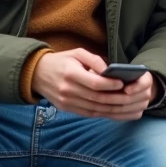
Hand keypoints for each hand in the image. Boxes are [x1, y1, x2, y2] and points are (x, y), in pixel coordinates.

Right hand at [30, 49, 155, 119]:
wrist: (36, 74)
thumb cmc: (61, 60)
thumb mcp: (77, 53)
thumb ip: (94, 60)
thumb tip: (109, 70)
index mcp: (70, 74)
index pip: (94, 83)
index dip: (110, 85)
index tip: (122, 83)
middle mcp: (67, 90)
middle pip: (96, 98)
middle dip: (115, 98)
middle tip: (129, 96)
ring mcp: (66, 101)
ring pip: (93, 108)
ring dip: (110, 108)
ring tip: (124, 105)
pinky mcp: (65, 108)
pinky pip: (86, 113)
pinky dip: (101, 113)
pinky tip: (112, 110)